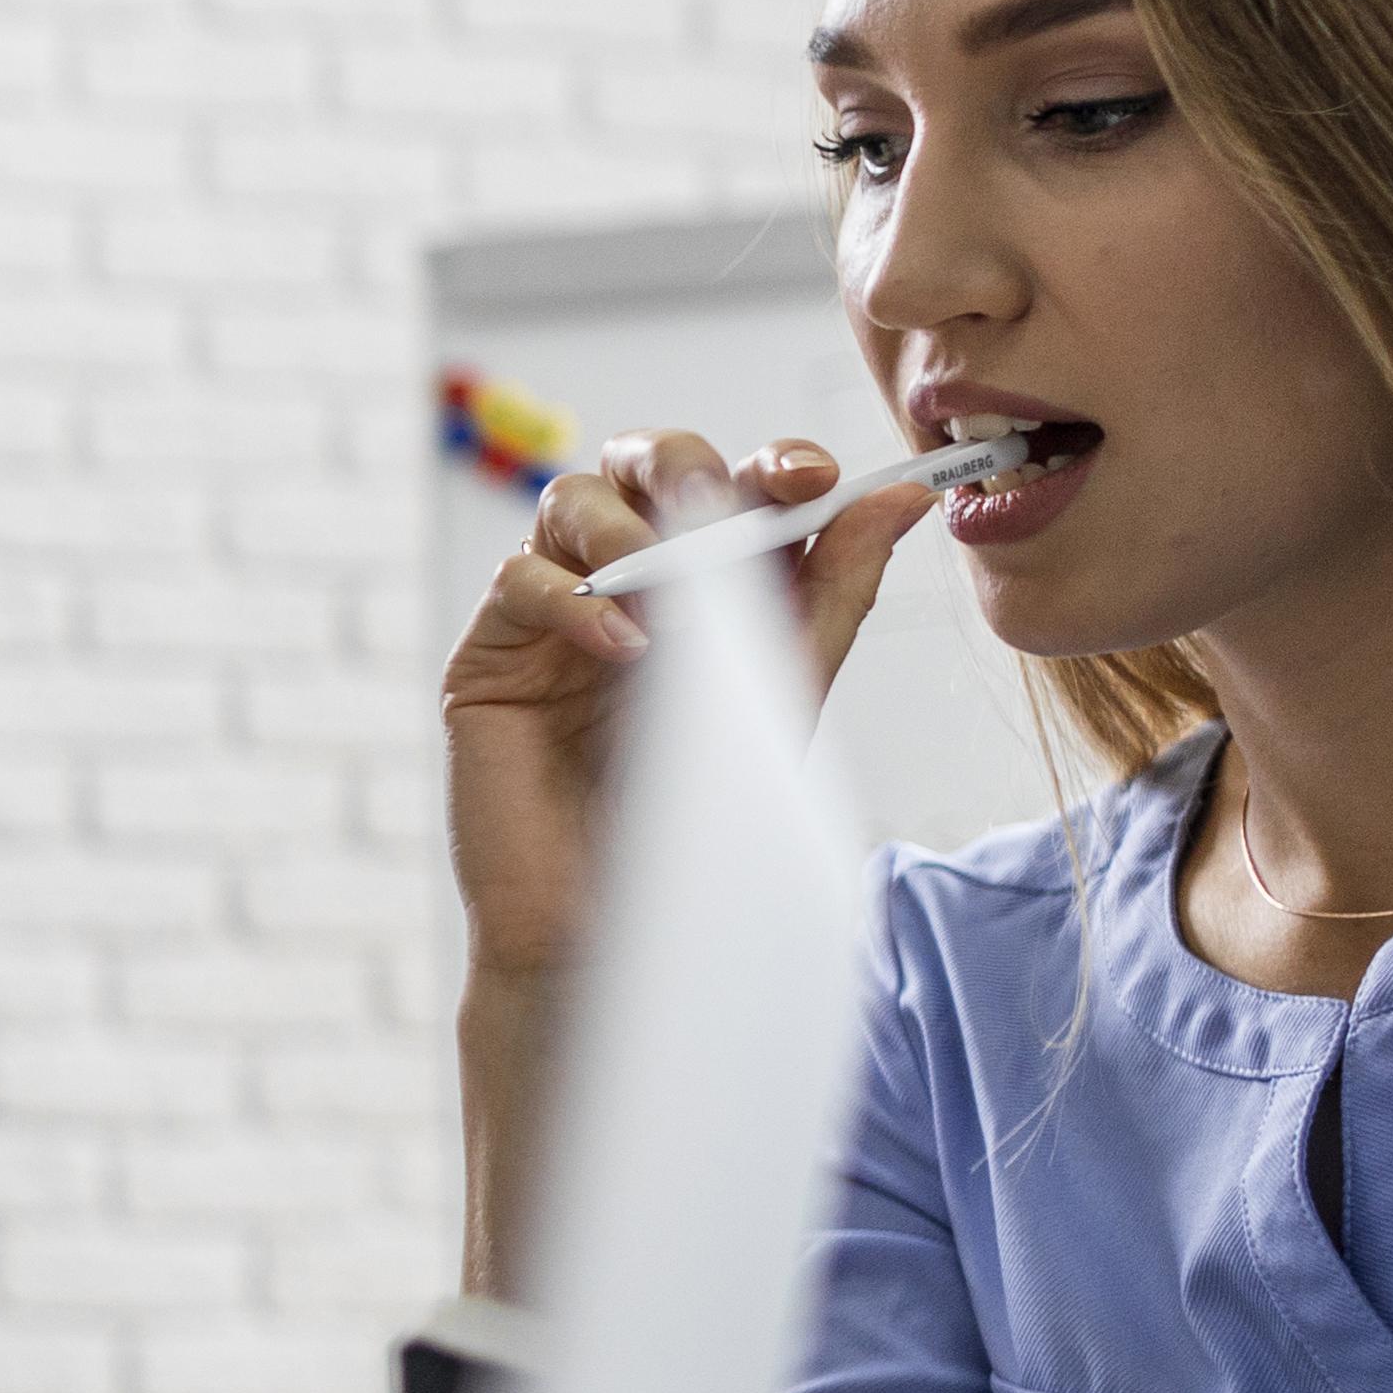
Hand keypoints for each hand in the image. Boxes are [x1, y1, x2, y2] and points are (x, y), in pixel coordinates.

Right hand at [442, 428, 927, 991]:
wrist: (615, 928)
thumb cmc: (702, 822)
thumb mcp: (789, 690)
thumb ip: (837, 589)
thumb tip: (903, 495)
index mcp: (710, 589)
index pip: (736, 489)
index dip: (769, 464)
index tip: (808, 477)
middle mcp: (631, 588)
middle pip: (642, 466)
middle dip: (684, 467)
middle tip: (719, 504)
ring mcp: (555, 616)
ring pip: (570, 500)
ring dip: (627, 529)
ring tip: (665, 588)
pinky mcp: (490, 656)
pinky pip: (519, 580)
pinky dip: (572, 598)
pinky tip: (621, 647)